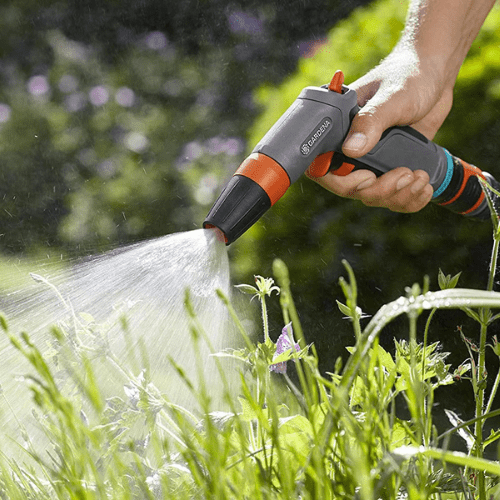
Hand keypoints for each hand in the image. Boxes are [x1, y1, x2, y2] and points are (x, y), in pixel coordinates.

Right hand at [310, 49, 452, 211]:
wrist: (436, 74)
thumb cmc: (410, 74)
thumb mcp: (392, 96)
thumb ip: (371, 120)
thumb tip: (351, 149)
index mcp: (339, 130)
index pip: (322, 168)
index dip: (340, 181)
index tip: (368, 176)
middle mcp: (350, 149)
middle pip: (351, 189)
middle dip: (380, 190)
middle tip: (405, 174)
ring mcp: (372, 160)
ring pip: (373, 196)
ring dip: (398, 196)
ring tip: (420, 177)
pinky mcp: (392, 167)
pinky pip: (393, 197)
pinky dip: (410, 200)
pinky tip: (424, 187)